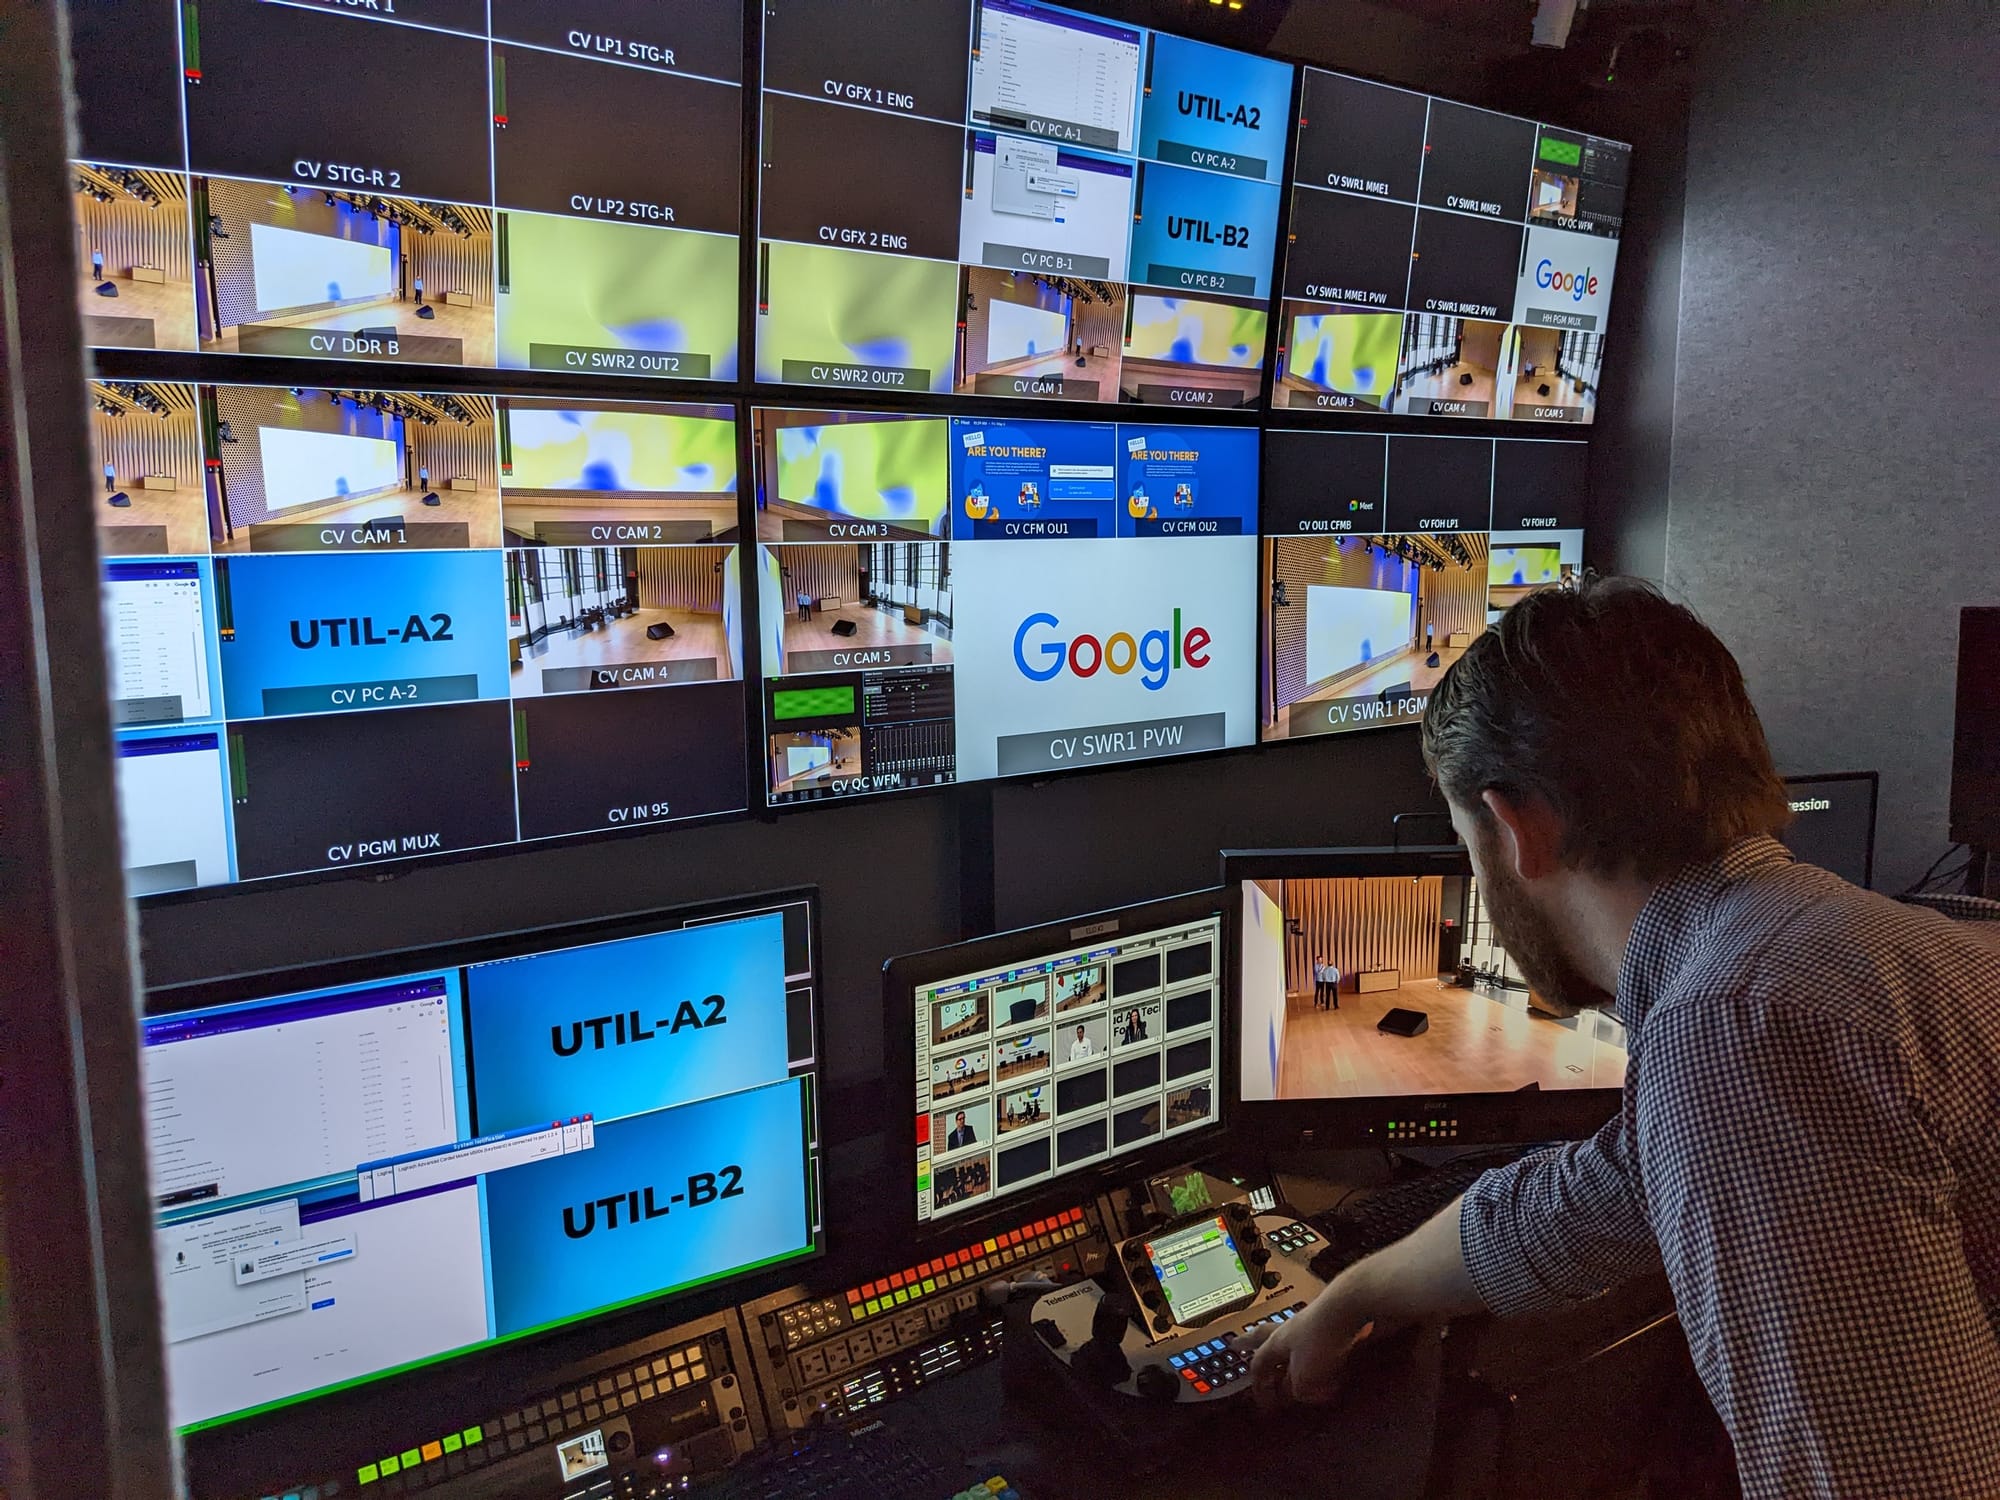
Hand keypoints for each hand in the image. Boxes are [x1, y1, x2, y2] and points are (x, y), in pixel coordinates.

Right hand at [1246, 1280, 1376, 1404]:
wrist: (1350, 1303)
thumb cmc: (1323, 1338)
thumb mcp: (1304, 1376)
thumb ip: (1295, 1388)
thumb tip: (1293, 1392)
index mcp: (1276, 1342)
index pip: (1258, 1364)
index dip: (1259, 1385)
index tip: (1262, 1403)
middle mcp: (1289, 1329)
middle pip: (1263, 1335)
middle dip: (1250, 1342)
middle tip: (1237, 1343)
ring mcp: (1310, 1322)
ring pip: (1288, 1334)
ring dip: (1282, 1346)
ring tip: (1281, 1351)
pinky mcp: (1331, 1321)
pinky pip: (1314, 1336)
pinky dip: (1312, 1348)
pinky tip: (1320, 1352)